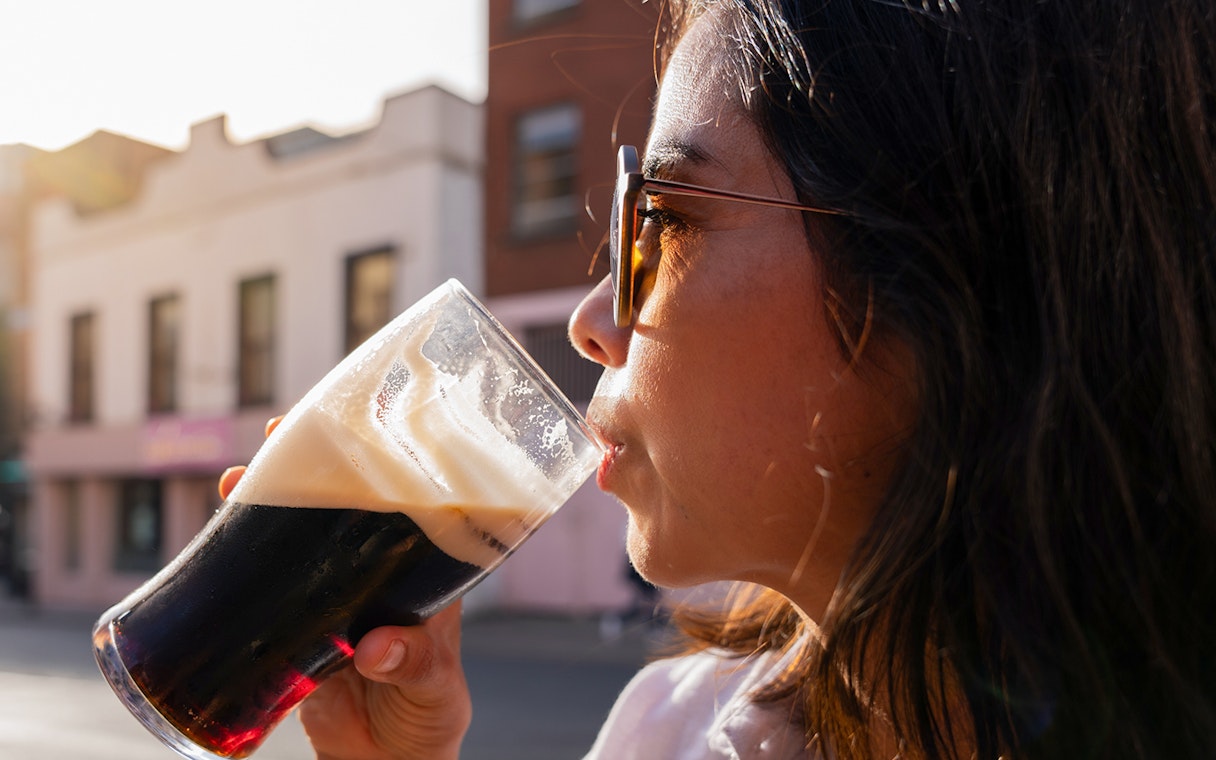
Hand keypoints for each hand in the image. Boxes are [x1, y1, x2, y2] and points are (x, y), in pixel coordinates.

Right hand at [218, 418, 472, 759]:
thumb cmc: (430, 714)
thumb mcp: (434, 686)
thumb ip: (413, 663)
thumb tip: (377, 648)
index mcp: (422, 576)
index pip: (409, 505)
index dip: (384, 464)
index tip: (357, 428)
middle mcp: (378, 575)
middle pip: (345, 509)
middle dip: (312, 470)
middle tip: (277, 438)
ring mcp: (335, 599)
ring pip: (300, 541)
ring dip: (268, 508)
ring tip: (233, 479)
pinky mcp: (298, 631)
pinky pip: (269, 588)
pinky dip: (243, 563)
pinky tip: (219, 541)